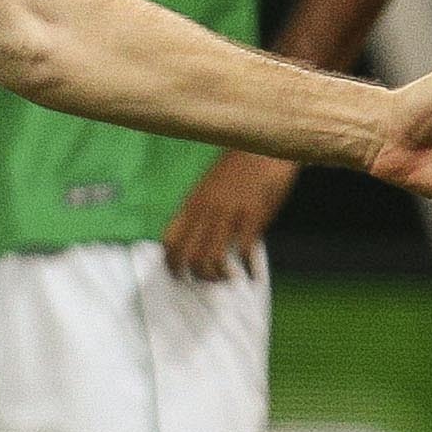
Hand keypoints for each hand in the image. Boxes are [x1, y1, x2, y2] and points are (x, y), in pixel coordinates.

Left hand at [162, 150, 297, 280]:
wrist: (261, 148)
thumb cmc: (236, 169)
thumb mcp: (208, 189)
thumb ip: (199, 213)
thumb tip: (194, 240)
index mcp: (192, 204)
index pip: (171, 240)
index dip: (171, 261)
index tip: (176, 274)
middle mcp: (206, 211)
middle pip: (189, 254)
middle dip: (194, 275)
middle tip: (204, 283)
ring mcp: (229, 214)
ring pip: (212, 257)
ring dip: (218, 275)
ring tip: (226, 280)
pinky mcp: (253, 216)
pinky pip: (244, 250)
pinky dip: (247, 268)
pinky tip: (252, 275)